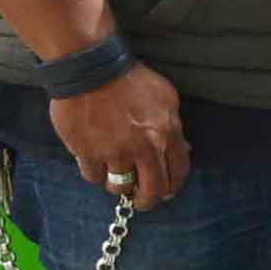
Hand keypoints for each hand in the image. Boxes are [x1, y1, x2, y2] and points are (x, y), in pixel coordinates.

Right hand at [51, 62, 191, 207]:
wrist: (92, 69)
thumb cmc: (129, 80)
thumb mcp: (165, 99)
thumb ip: (173, 127)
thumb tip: (183, 149)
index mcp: (167, 133)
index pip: (178, 173)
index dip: (172, 187)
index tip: (165, 192)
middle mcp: (144, 147)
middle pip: (152, 190)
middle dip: (147, 200)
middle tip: (140, 200)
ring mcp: (115, 152)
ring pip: (120, 186)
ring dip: (118, 185)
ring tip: (114, 175)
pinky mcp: (88, 152)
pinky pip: (94, 176)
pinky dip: (95, 173)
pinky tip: (94, 162)